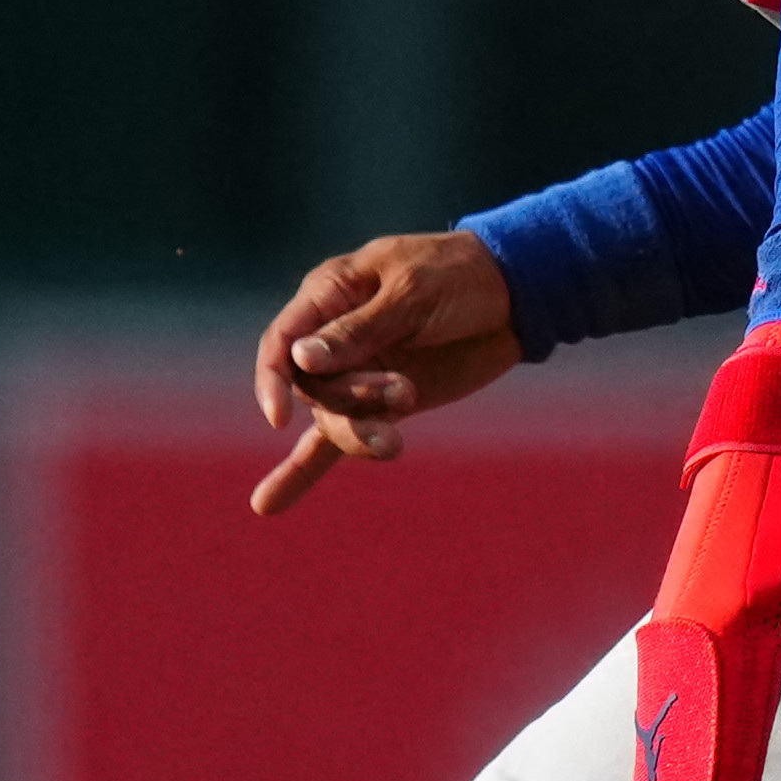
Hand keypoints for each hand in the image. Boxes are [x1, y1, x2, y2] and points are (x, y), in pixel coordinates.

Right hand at [247, 232, 523, 515]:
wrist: (513, 294)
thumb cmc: (458, 276)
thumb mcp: (411, 294)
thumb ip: (357, 330)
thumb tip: (299, 359)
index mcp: (329, 295)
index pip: (281, 344)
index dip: (273, 381)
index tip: (280, 418)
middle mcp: (332, 338)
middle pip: (312, 389)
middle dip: (351, 399)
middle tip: (404, 391)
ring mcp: (357, 374)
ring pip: (334, 419)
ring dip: (360, 433)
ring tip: (394, 443)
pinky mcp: (382, 405)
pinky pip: (336, 441)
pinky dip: (303, 473)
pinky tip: (266, 505)